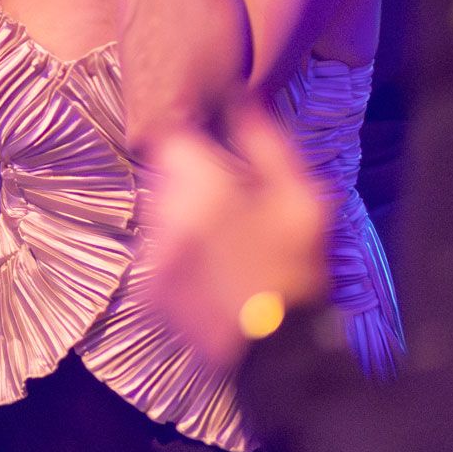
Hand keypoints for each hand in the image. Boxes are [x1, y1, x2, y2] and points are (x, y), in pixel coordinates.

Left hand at [146, 95, 333, 365]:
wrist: (279, 349)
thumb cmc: (299, 268)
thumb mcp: (303, 199)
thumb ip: (268, 144)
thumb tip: (241, 102)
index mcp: (202, 189)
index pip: (170, 140)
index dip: (193, 144)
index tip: (215, 158)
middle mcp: (166, 217)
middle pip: (162, 176)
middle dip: (190, 181)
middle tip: (230, 204)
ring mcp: (154, 256)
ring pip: (156, 212)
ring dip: (181, 216)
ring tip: (225, 241)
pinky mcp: (150, 288)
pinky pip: (155, 250)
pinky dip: (176, 252)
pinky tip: (211, 269)